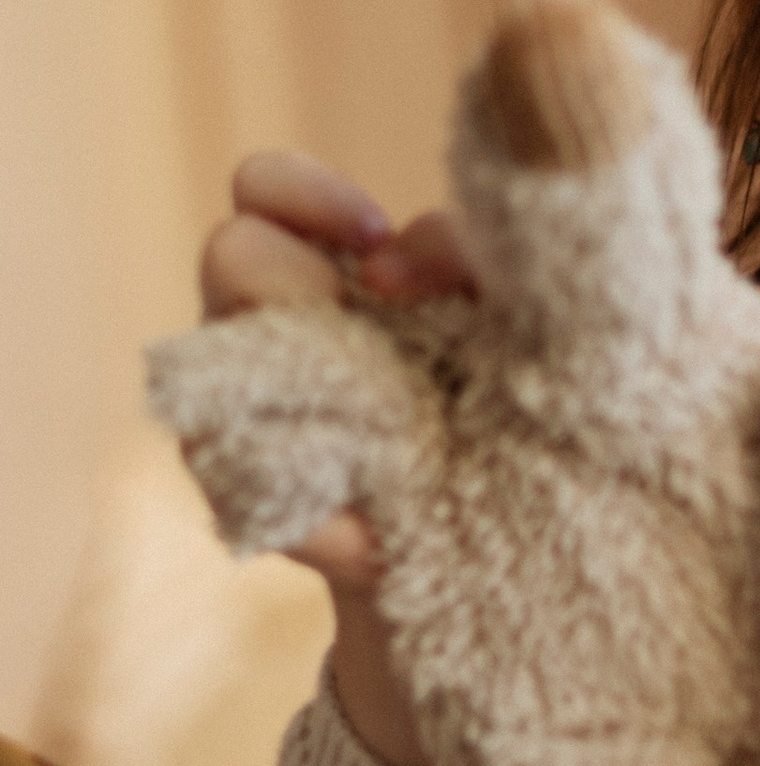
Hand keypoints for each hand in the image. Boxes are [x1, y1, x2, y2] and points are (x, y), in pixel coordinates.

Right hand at [197, 153, 476, 765]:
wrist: (535, 575)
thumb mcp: (525, 333)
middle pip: (228, 256)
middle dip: (290, 278)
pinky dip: (317, 518)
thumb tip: (398, 261)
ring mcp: (268, 419)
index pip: (266, 191)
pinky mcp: (278, 512)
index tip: (378, 239)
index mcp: (343, 274)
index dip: (301, 193)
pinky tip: (377, 538)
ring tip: (380, 427)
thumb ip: (476, 267)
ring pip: (218, 375)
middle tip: (376, 311)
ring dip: (295, 391)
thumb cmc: (533, 422)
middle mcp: (287, 333)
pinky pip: (249, 494)